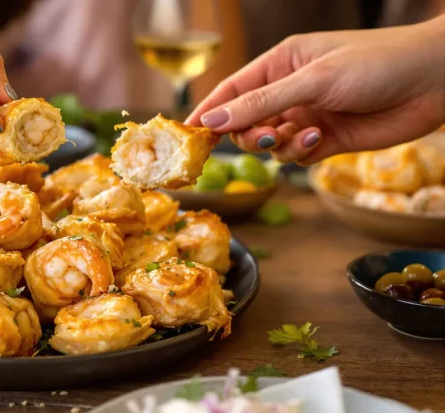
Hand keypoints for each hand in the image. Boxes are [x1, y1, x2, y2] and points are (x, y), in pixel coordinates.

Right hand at [186, 15, 444, 164]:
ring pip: (269, 144)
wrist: (433, 81)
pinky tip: (320, 139)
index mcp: (280, 64)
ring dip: (279, 145)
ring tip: (303, 135)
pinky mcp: (325, 141)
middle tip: (264, 138)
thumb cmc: (375, 64)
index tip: (185, 134)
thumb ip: (261, 103)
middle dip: (249, 134)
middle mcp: (289, 91)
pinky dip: (301, 153)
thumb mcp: (312, 79)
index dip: (208, 111)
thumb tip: (212, 121)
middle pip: (245, 123)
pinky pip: (295, 156)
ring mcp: (306, 117)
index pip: (231, 90)